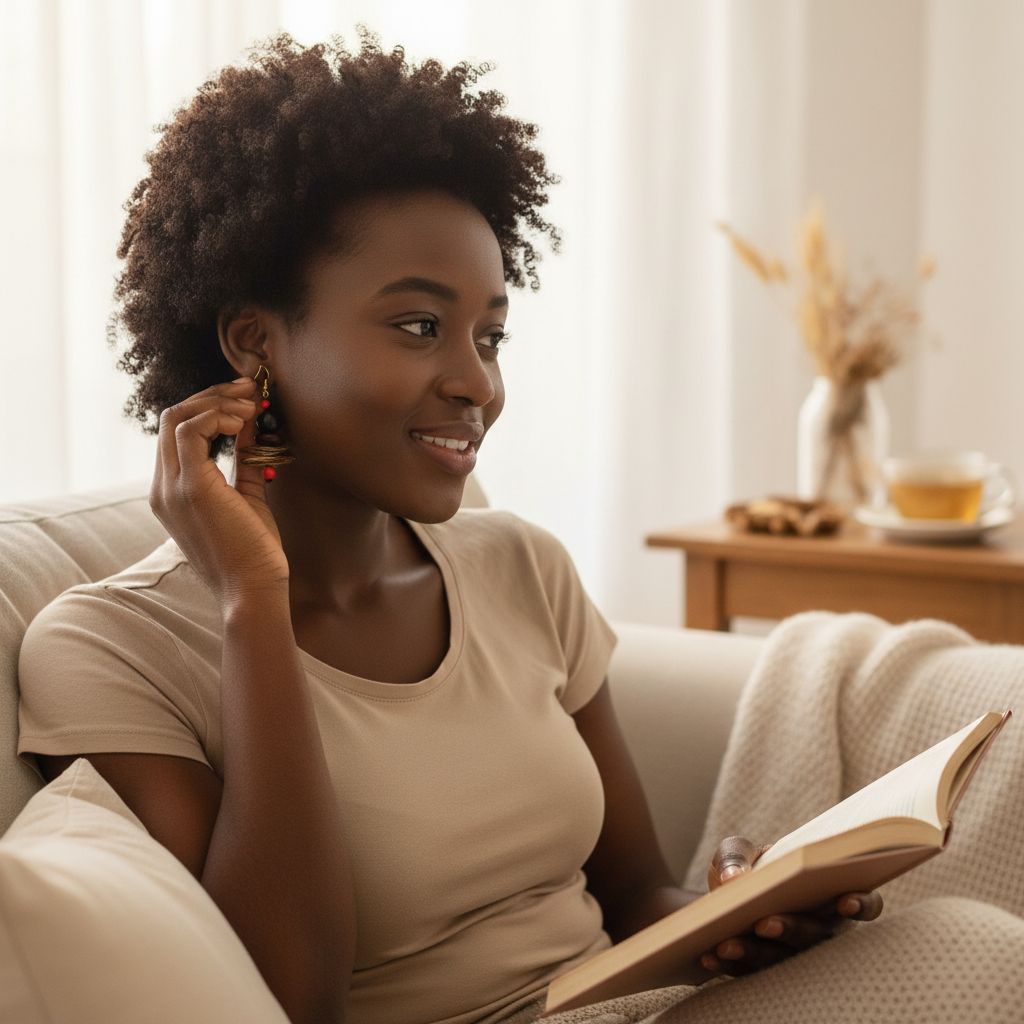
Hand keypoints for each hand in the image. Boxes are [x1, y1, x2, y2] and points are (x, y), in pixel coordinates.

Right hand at [149, 377, 289, 602]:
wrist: (253, 592)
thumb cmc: (254, 552)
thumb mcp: (246, 496)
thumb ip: (241, 461)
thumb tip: (249, 425)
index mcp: (171, 490)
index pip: (176, 430)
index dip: (210, 406)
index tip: (245, 398)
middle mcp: (164, 487)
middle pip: (172, 416)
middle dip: (213, 395)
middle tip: (250, 389)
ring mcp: (172, 488)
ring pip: (177, 417)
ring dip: (218, 402)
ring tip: (251, 406)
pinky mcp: (191, 488)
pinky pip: (190, 431)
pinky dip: (218, 417)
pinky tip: (244, 423)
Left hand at [698, 835, 883, 977]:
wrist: (720, 895)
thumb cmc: (746, 867)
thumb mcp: (739, 851)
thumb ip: (737, 855)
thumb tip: (734, 878)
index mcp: (828, 895)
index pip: (865, 903)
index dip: (861, 904)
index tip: (845, 901)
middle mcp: (820, 930)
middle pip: (816, 936)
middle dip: (791, 929)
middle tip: (765, 923)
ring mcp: (794, 954)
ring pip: (782, 959)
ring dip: (755, 952)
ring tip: (727, 943)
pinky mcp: (764, 970)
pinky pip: (749, 972)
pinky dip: (728, 964)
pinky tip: (708, 956)